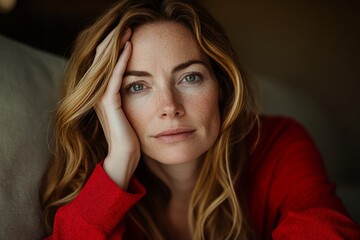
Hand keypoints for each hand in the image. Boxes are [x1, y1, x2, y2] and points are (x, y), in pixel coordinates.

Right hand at [93, 28, 139, 189]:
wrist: (125, 157)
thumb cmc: (130, 138)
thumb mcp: (130, 114)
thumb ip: (128, 99)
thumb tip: (140, 88)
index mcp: (103, 95)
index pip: (105, 65)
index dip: (114, 48)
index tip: (128, 35)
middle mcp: (98, 94)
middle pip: (102, 60)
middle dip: (114, 42)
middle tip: (126, 27)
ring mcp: (101, 98)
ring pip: (106, 65)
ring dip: (117, 46)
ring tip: (128, 30)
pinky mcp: (109, 104)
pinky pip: (115, 77)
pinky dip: (121, 61)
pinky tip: (129, 48)